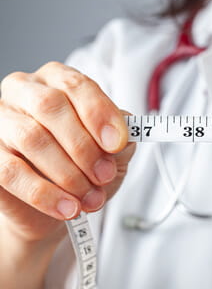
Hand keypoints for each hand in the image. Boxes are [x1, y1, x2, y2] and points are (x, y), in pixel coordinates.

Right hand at [0, 62, 134, 242]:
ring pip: (31, 138)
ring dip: (68, 173)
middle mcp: (23, 92)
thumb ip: (121, 136)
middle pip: (50, 106)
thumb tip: (123, 133)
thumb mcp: (114, 149)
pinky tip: (68, 208)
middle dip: (84, 145)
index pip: (76, 85)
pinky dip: (45, 194)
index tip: (118, 143)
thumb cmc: (86, 166)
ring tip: (91, 198)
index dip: (99, 113)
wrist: (58, 205)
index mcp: (57, 80)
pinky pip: (10, 172)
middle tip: (104, 174)